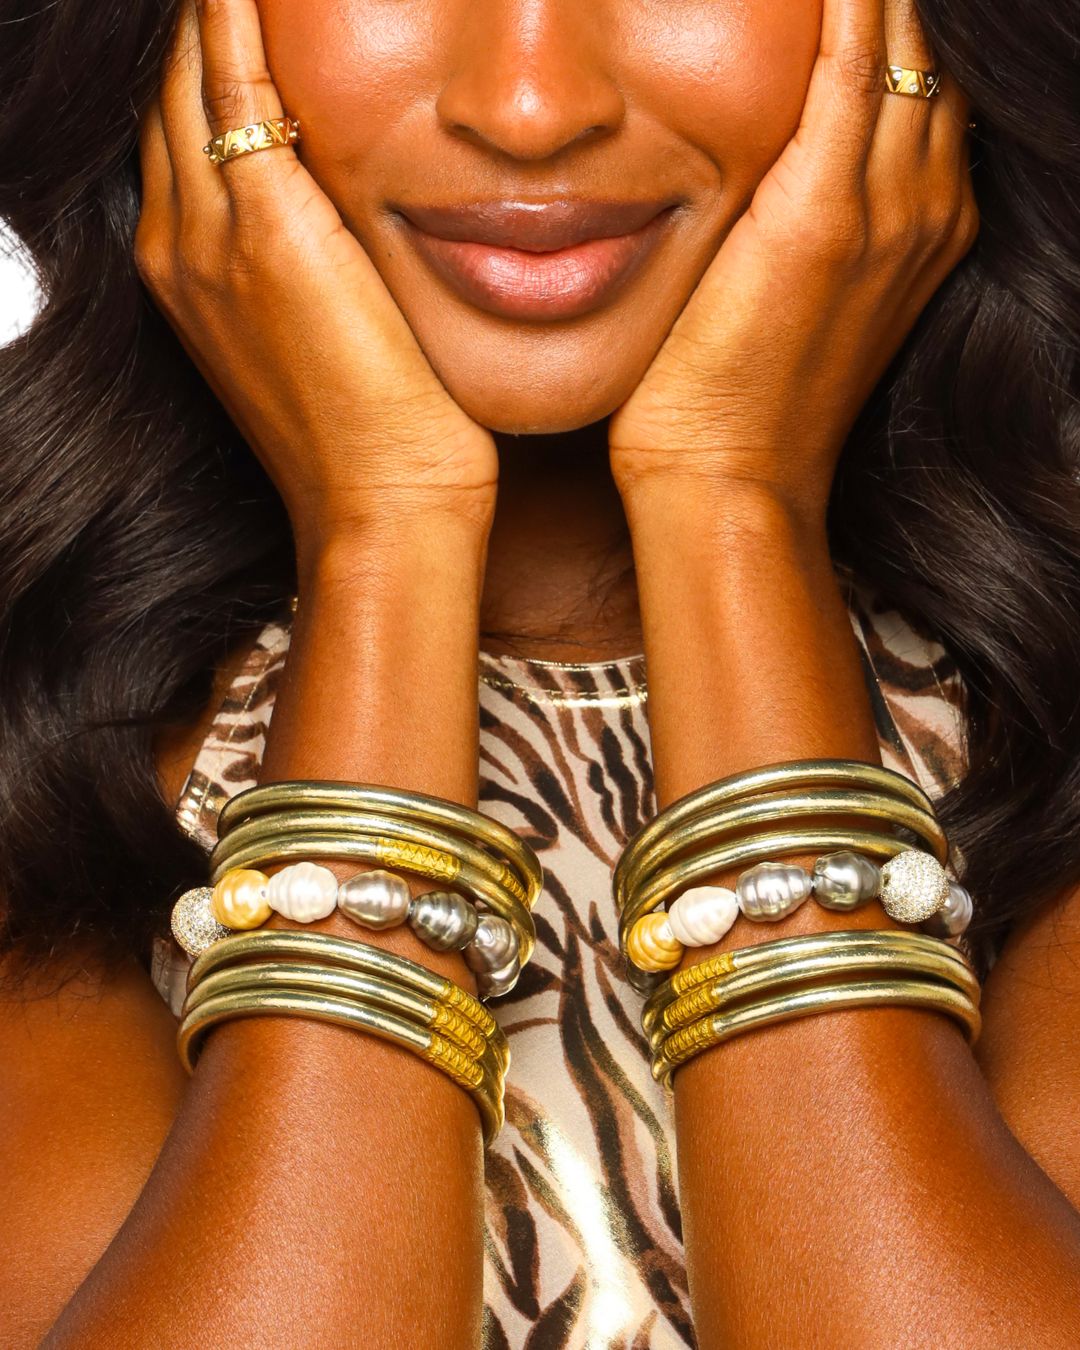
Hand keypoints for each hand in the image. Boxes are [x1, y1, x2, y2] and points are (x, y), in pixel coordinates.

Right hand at [135, 0, 497, 562]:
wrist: (380, 508)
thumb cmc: (373, 437)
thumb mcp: (321, 338)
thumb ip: (308, 265)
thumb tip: (344, 214)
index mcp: (188, 271)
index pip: (179, 130)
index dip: (196, 60)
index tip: (226, 7)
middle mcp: (179, 245)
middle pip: (164, 91)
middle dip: (188, 23)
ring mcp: (210, 236)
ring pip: (186, 76)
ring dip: (206, 10)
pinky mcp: (267, 229)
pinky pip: (235, 83)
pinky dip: (236, 17)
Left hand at [608, 0, 977, 520]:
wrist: (732, 482)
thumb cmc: (743, 402)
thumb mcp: (804, 299)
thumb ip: (818, 222)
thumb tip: (778, 164)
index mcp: (929, 226)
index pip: (933, 84)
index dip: (907, 19)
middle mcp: (928, 209)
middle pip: (937, 52)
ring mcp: (888, 212)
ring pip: (907, 45)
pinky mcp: (822, 217)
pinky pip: (850, 68)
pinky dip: (847, 4)